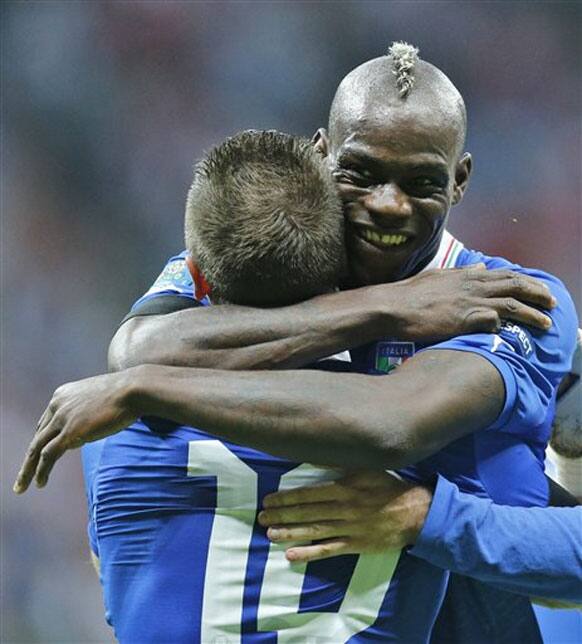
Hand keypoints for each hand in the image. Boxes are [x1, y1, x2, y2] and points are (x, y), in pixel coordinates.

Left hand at [13, 369, 139, 493]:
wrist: (133, 389)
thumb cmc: (125, 393)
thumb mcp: (99, 400)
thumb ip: (87, 413)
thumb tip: (82, 434)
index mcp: (63, 394)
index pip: (46, 421)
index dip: (43, 440)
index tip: (42, 455)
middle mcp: (57, 405)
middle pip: (38, 436)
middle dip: (30, 457)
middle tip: (23, 475)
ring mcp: (62, 418)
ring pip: (36, 448)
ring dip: (28, 470)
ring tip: (22, 487)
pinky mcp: (70, 432)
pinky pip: (48, 455)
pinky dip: (41, 471)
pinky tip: (41, 483)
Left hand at [258, 470, 431, 562]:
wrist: (415, 513)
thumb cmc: (387, 487)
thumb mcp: (365, 469)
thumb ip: (339, 466)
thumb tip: (315, 459)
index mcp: (344, 487)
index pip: (308, 493)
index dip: (286, 498)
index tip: (269, 500)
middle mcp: (343, 508)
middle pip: (306, 512)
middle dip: (281, 515)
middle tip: (262, 517)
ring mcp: (348, 528)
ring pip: (313, 531)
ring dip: (290, 532)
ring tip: (270, 534)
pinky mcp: (355, 545)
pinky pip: (328, 550)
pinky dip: (309, 553)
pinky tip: (292, 555)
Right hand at [390, 264, 555, 341]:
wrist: (393, 307)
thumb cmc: (411, 294)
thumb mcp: (438, 276)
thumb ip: (461, 272)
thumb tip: (479, 267)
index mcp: (467, 275)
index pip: (506, 275)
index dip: (526, 281)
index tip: (538, 289)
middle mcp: (473, 285)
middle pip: (515, 286)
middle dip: (537, 294)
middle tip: (552, 302)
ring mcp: (470, 302)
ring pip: (511, 304)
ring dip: (532, 313)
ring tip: (546, 322)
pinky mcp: (464, 319)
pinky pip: (493, 321)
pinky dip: (505, 326)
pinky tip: (513, 334)